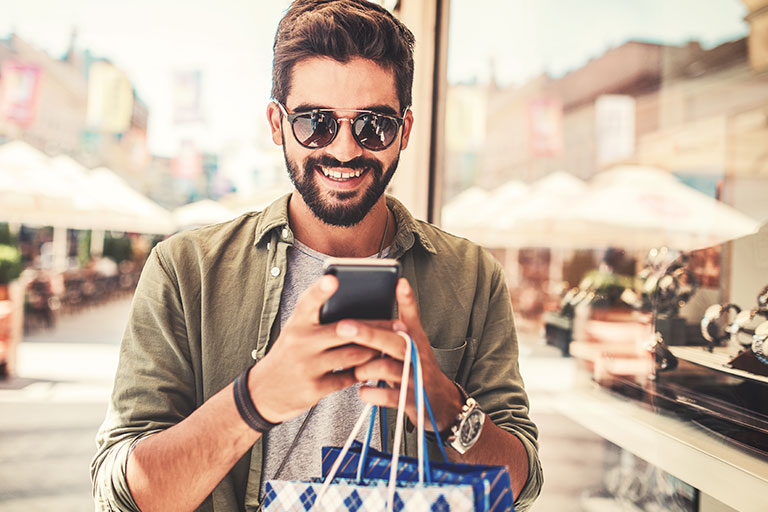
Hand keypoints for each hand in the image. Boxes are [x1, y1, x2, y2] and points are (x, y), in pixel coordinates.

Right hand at [248, 275, 380, 422]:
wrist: (264, 392)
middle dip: (374, 327)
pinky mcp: (314, 388)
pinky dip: (363, 372)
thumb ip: (320, 318)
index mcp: (297, 322)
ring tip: (389, 346)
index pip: (308, 302)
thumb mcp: (297, 331)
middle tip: (398, 325)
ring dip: (374, 351)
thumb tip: (361, 303)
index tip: (333, 279)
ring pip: (352, 355)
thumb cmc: (291, 352)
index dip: (320, 290)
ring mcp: (307, 366)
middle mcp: (300, 342)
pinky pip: (348, 378)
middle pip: (344, 330)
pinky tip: (374, 367)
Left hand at [345, 278, 462, 431]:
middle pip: (393, 341)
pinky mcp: (410, 400)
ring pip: (384, 368)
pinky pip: (384, 395)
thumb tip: (391, 289)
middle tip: (343, 327)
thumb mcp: (415, 342)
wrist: (439, 403)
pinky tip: (363, 390)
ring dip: (363, 369)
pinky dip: (369, 392)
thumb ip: (401, 321)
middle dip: (367, 334)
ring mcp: (414, 378)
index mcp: (417, 339)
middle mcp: (417, 356)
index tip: (399, 282)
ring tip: (357, 371)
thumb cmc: (417, 366)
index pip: (412, 316)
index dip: (407, 300)